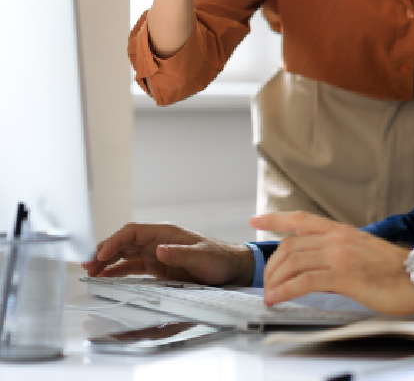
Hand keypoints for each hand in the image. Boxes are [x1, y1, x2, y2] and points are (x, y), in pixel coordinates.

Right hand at [81, 223, 254, 286]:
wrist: (229, 268)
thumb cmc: (218, 259)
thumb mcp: (202, 257)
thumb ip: (181, 254)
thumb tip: (159, 250)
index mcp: (166, 232)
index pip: (133, 231)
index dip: (115, 241)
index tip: (101, 254)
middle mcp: (158, 240)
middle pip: (125, 241)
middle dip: (105, 251)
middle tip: (87, 265)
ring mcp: (156, 253)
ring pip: (125, 253)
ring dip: (107, 261)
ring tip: (89, 272)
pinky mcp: (158, 266)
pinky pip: (132, 266)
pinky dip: (117, 271)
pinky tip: (105, 278)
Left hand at [251, 211, 413, 315]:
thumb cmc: (392, 269)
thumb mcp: (360, 251)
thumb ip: (336, 253)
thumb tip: (315, 266)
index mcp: (341, 231)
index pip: (301, 219)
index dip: (276, 218)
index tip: (255, 219)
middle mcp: (337, 238)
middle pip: (291, 246)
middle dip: (272, 265)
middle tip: (267, 281)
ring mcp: (339, 255)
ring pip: (293, 262)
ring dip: (276, 280)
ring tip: (270, 294)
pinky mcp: (343, 276)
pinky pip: (304, 282)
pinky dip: (285, 290)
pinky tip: (278, 298)